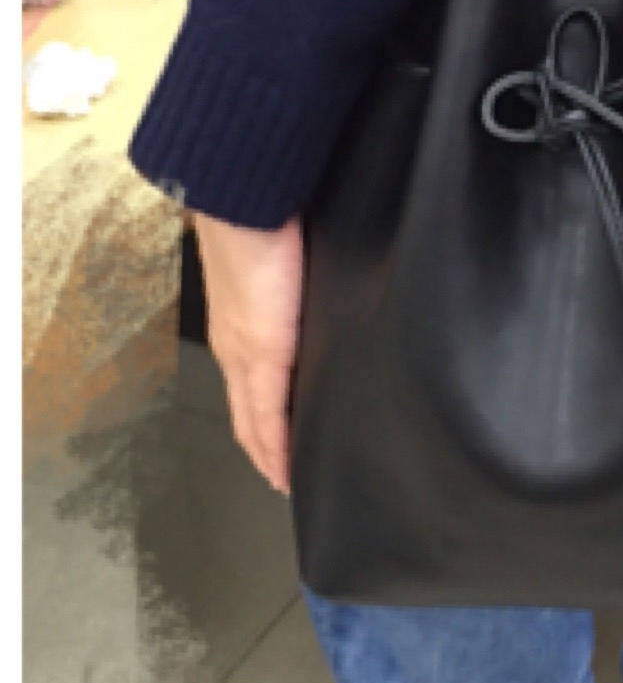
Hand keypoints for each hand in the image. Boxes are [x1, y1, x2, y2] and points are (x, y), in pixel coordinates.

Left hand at [193, 213, 304, 494]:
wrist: (246, 205)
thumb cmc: (272, 221)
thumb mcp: (293, 265)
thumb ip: (304, 290)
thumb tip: (328, 296)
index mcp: (241, 325)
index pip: (248, 385)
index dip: (261, 421)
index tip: (279, 448)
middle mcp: (233, 346)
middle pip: (245, 414)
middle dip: (263, 449)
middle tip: (284, 477)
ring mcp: (242, 354)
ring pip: (251, 421)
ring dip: (267, 452)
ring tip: (287, 477)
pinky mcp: (261, 355)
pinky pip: (267, 416)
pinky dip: (276, 447)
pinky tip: (287, 469)